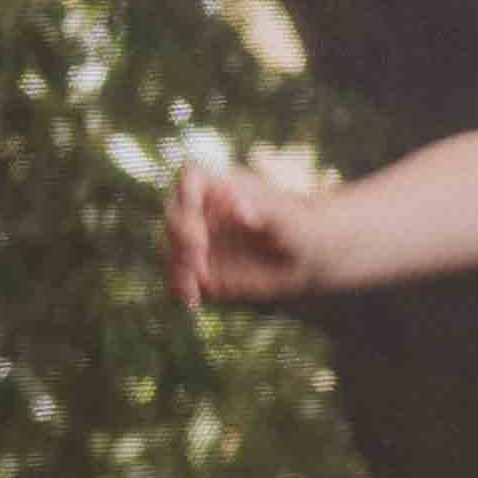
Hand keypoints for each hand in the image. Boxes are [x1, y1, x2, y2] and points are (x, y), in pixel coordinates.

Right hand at [164, 154, 332, 311]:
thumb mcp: (290, 216)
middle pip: (174, 214)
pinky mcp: (199, 270)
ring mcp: (198, 240)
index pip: (191, 176)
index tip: (200, 209)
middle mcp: (203, 211)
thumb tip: (243, 213)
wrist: (307, 258)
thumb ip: (266, 210)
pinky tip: (194, 300)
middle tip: (200, 252)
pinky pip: (179, 278)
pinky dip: (181, 288)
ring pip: (170, 248)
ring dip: (178, 265)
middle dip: (182, 234)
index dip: (188, 192)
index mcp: (221, 186)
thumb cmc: (300, 226)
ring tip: (197, 284)